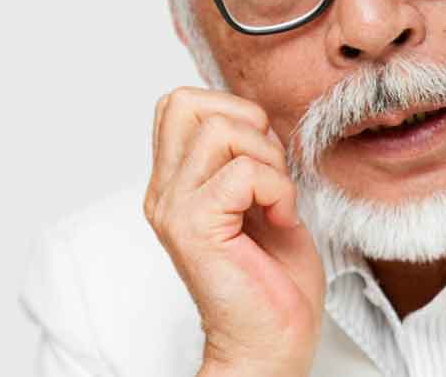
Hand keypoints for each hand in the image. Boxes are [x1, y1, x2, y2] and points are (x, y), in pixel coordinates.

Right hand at [144, 87, 324, 376]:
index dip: (230, 110)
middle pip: (185, 102)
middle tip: (266, 172)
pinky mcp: (194, 227)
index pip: (179, 104)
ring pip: (219, 129)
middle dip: (245, 121)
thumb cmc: (273, 282)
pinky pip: (243, 172)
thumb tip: (258, 118)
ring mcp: (174, 208)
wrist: (271, 343)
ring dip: (266, 158)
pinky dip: (277, 188)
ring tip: (274, 199)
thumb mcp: (261, 199)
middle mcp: (165, 192)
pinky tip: (280, 219)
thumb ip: (247, 156)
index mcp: (176, 183)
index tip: (260, 158)